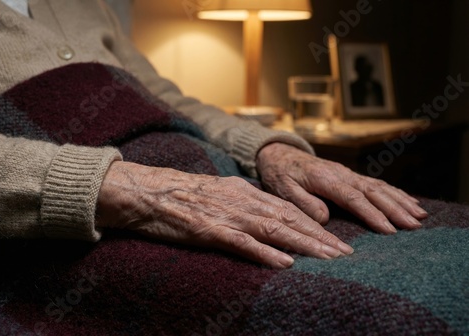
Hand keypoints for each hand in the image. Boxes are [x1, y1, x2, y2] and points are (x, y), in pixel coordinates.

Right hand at [96, 161, 353, 268]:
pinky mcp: (207, 229)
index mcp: (244, 192)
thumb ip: (242, 203)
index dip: (314, 225)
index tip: (336, 240)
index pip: (287, 209)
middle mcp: (241, 201)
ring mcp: (226, 215)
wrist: (146, 191)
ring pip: (273, 229)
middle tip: (346, 253)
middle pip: (288, 219)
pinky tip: (284, 262)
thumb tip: (265, 217)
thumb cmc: (180, 195)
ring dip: (304, 244)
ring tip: (330, 257)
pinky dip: (264, 252)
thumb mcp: (218, 192)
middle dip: (320, 237)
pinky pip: (241, 242)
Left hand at [256, 143, 427, 233]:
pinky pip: (375, 183)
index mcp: (324, 178)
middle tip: (414, 226)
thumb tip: (326, 218)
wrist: (279, 154)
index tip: (388, 230)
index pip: (352, 197)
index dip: (371, 214)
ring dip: (400, 201)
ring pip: (378, 186)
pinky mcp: (348, 175)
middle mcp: (340, 174)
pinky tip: (408, 201)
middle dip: (395, 209)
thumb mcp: (283, 190)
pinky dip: (394, 192)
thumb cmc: (280, 174)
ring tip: (420, 215)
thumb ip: (304, 203)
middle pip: (372, 191)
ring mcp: (346, 173)